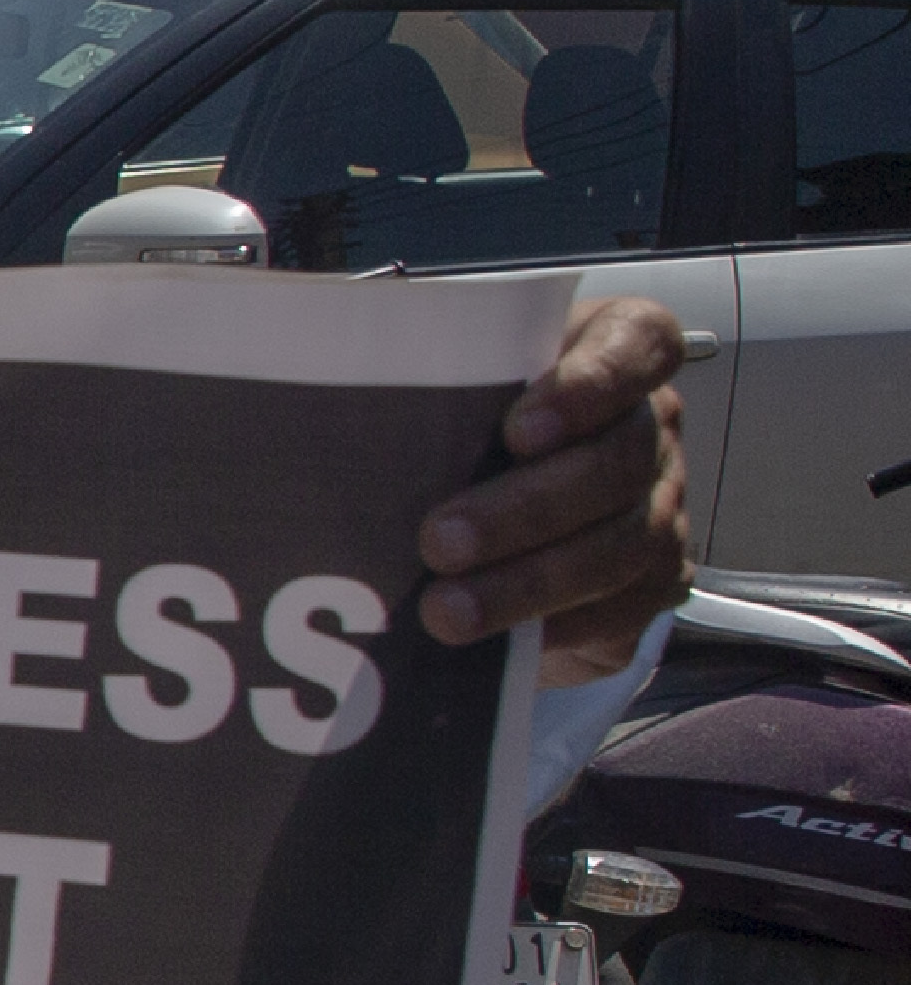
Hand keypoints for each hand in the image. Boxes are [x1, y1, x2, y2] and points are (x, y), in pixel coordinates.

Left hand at [419, 294, 691, 683]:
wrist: (494, 525)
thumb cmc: (461, 432)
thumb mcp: (447, 390)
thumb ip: (422, 380)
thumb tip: (323, 384)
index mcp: (610, 354)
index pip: (641, 342)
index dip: (593, 384)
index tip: (518, 428)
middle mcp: (648, 429)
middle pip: (617, 461)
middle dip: (525, 508)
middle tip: (439, 542)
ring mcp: (661, 507)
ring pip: (619, 544)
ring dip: (527, 582)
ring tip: (444, 611)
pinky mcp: (653, 583)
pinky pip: (617, 610)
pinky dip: (550, 627)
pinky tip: (490, 643)